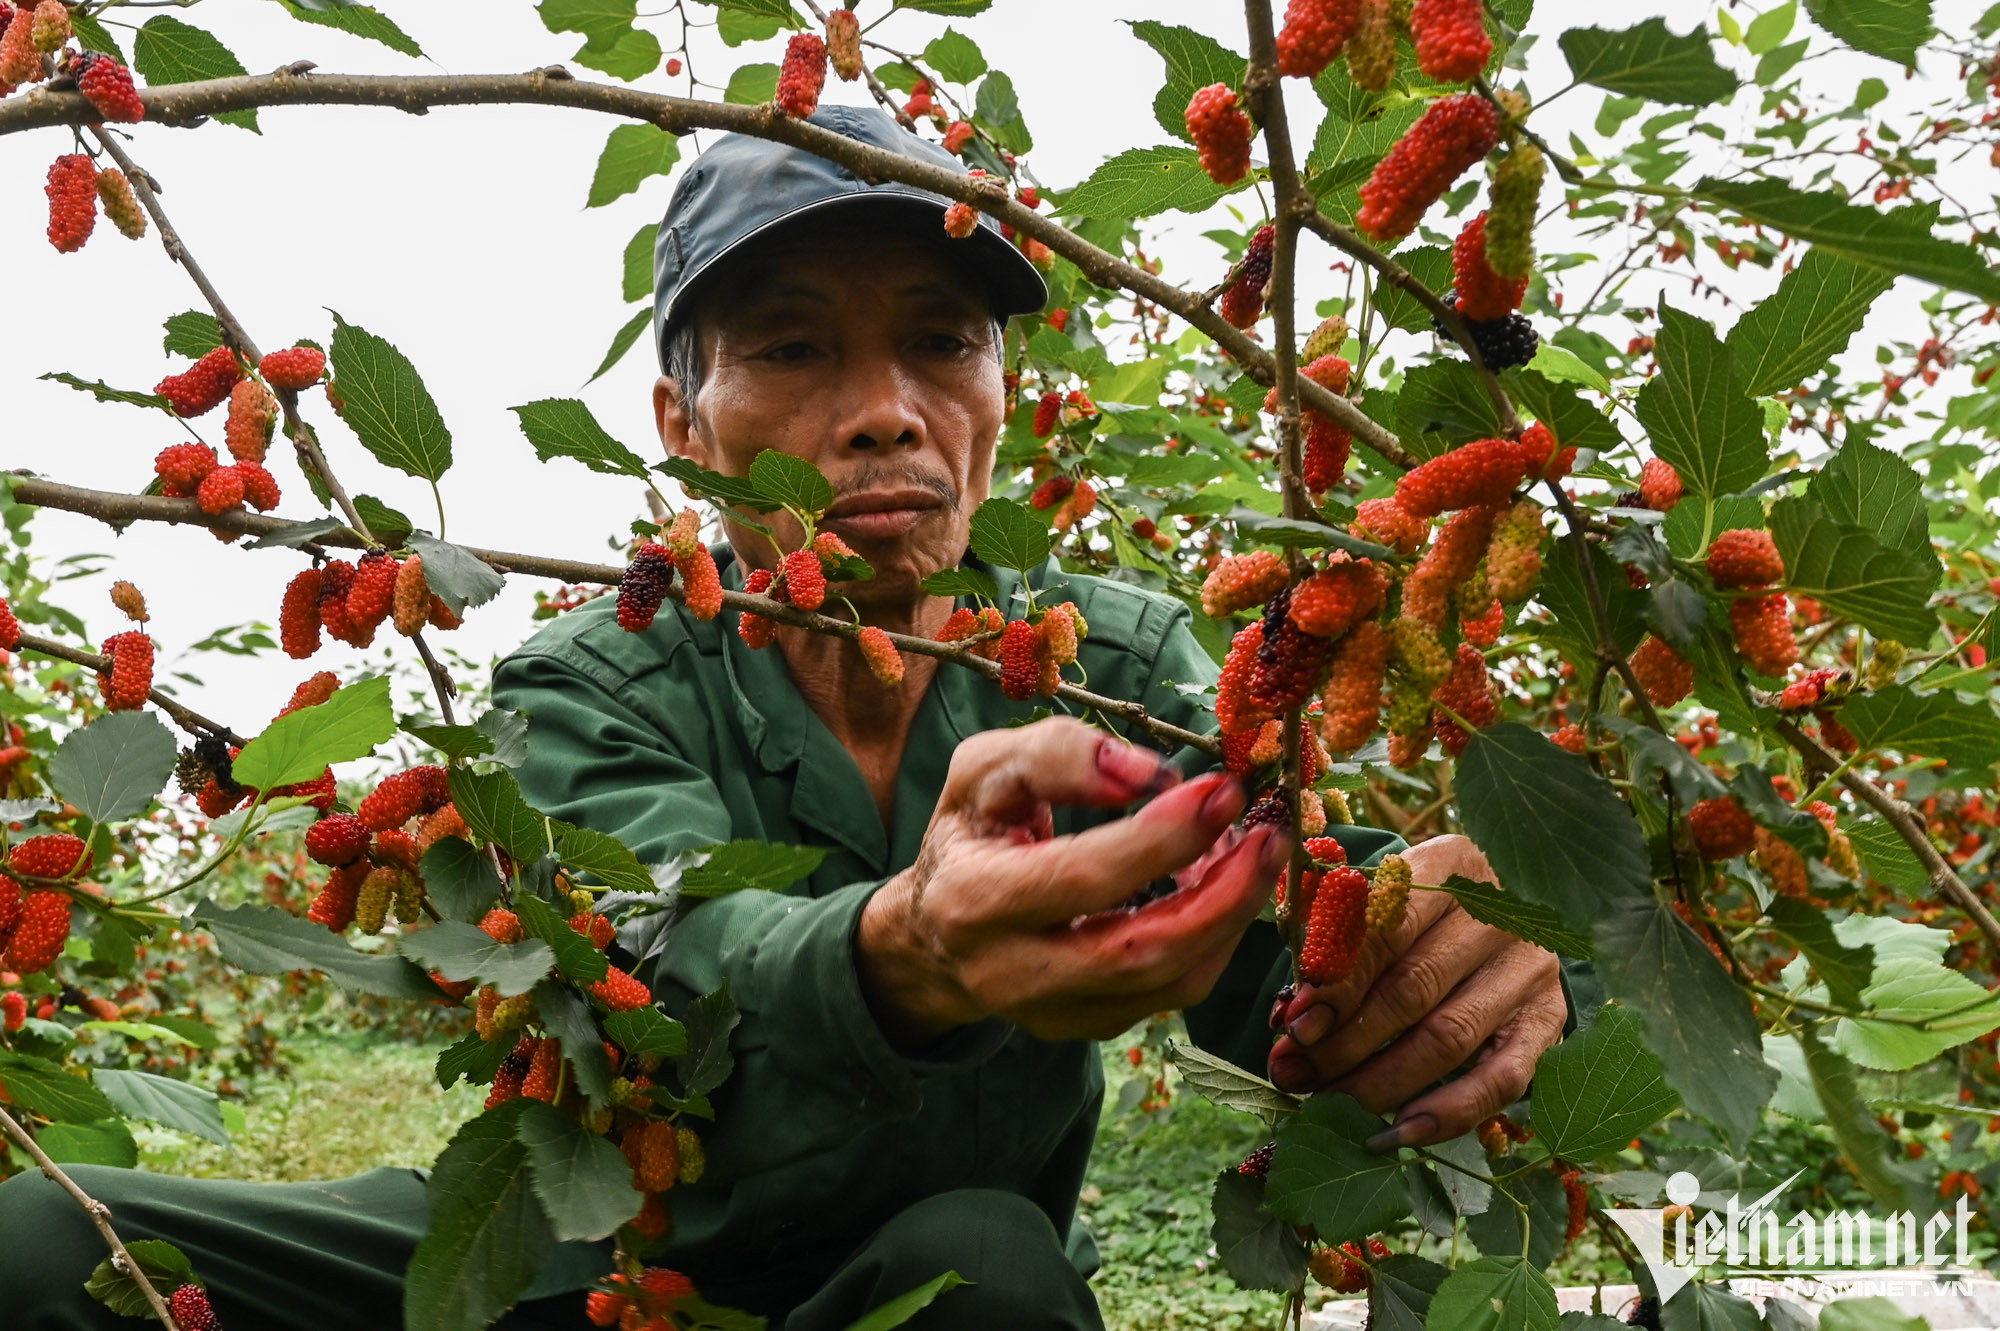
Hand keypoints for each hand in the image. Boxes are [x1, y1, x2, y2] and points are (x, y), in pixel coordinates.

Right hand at [856, 717, 1292, 1045]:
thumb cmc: (971, 833)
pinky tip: (1222, 886)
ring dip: (1229, 916)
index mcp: (974, 901)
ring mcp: (1053, 1014)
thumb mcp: (984, 770)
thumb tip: (1150, 773)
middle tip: (1267, 831)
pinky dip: (1213, 939)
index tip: (1221, 790)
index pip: (1083, 877)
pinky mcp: (1089, 1027)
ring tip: (1255, 851)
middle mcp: (1011, 974)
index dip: (1162, 837)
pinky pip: (1171, 993)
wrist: (936, 928)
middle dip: (1222, 893)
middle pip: (1140, 951)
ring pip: (1169, 983)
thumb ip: (1058, 754)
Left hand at [1264, 835, 1566, 1152]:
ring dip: (1379, 1082)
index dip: (1337, 981)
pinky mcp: (1547, 1021)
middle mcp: (1500, 913)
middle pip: (1413, 988)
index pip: (1386, 926)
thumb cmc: (1412, 912)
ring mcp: (1530, 969)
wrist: (1499, 912)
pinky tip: (1398, 1133)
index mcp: (1450, 865)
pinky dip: (1447, 1113)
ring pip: (1448, 1039)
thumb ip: (1331, 942)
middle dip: (1345, 1041)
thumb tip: (1293, 1017)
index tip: (1295, 1022)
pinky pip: (1501, 1080)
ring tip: (1327, 1103)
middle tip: (1295, 1071)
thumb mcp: (1372, 900)